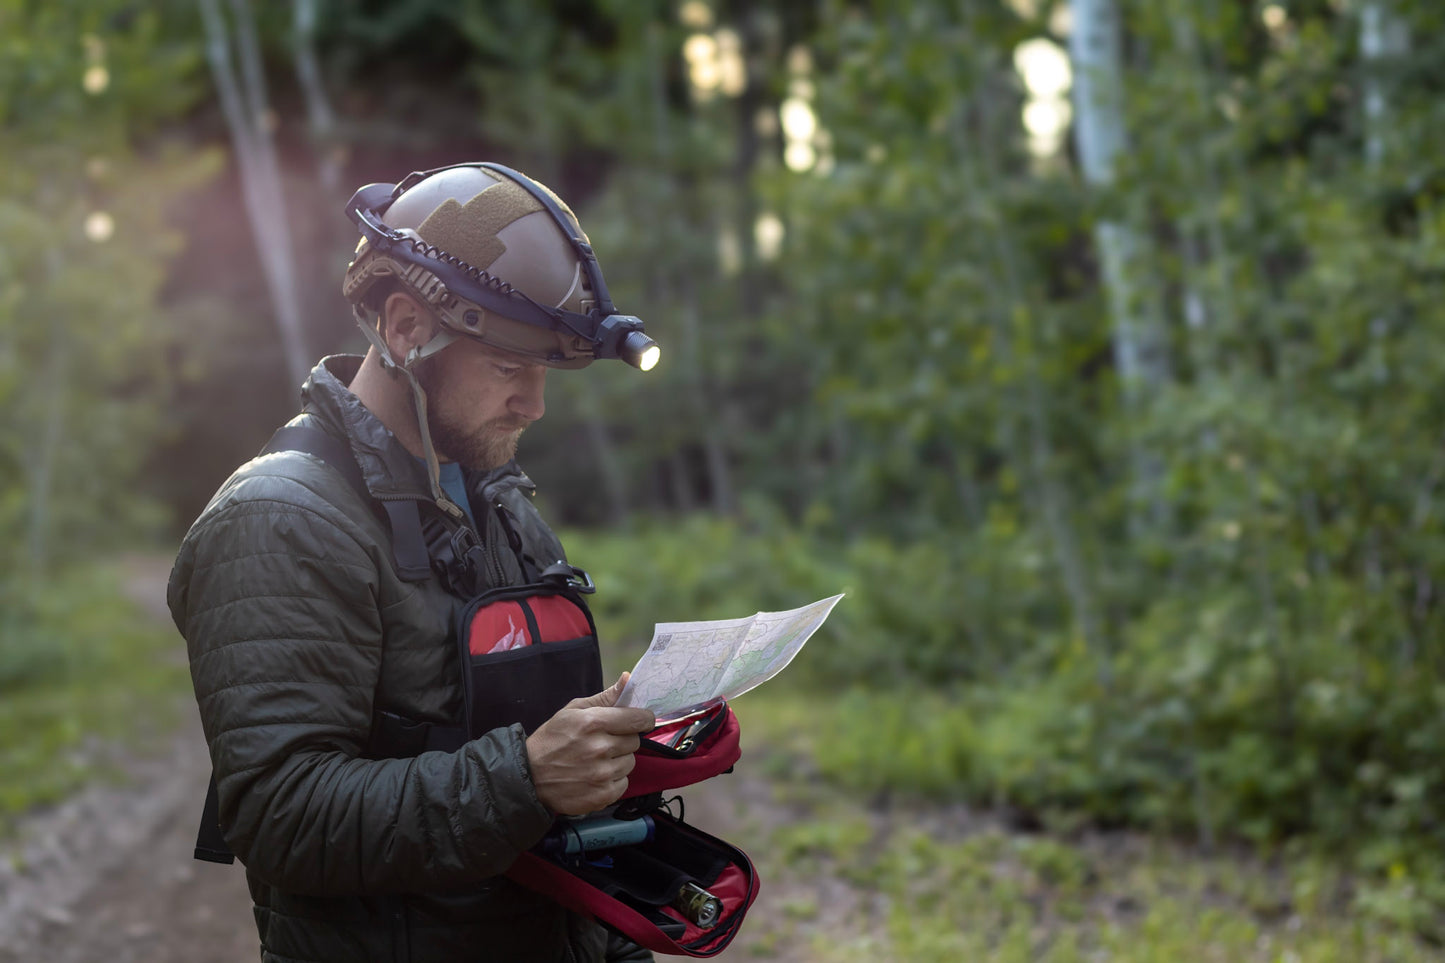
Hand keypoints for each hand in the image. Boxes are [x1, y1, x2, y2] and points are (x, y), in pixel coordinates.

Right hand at [525, 673, 655, 816]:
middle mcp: (600, 748)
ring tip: (596, 760)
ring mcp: (602, 774)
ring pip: (630, 762)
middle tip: (604, 742)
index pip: (638, 719)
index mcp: (593, 722)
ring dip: (618, 761)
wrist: (529, 776)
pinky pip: (624, 783)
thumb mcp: (572, 711)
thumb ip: (604, 697)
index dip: (642, 719)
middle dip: (623, 740)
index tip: (638, 721)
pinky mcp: (602, 795)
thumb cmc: (551, 739)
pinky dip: (613, 780)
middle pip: (635, 741)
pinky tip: (595, 776)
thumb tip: (628, 679)